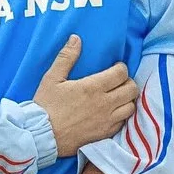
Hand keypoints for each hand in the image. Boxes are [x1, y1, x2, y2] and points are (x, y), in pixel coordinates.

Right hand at [30, 35, 138, 155]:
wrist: (41, 135)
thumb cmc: (46, 106)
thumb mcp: (52, 78)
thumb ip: (66, 57)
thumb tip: (76, 39)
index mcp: (93, 87)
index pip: (121, 73)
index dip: (121, 68)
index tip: (116, 68)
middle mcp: (104, 103)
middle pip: (131, 89)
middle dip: (128, 82)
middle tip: (119, 82)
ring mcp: (106, 120)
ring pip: (131, 107)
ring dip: (127, 100)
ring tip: (118, 97)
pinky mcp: (104, 134)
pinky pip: (122, 124)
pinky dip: (122, 116)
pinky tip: (113, 113)